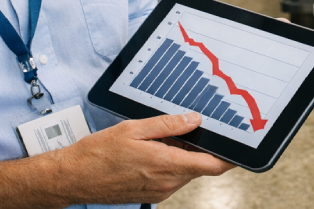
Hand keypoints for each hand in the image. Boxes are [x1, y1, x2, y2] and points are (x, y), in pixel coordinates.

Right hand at [52, 112, 234, 204]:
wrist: (73, 178)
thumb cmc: (98, 153)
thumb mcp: (135, 128)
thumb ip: (168, 125)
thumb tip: (194, 120)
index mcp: (167, 165)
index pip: (213, 165)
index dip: (230, 157)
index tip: (240, 146)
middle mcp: (167, 183)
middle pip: (199, 166)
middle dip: (198, 147)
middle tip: (187, 127)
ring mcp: (159, 192)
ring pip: (184, 171)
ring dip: (181, 155)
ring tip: (159, 138)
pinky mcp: (151, 195)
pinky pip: (171, 177)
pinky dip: (169, 163)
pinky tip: (152, 150)